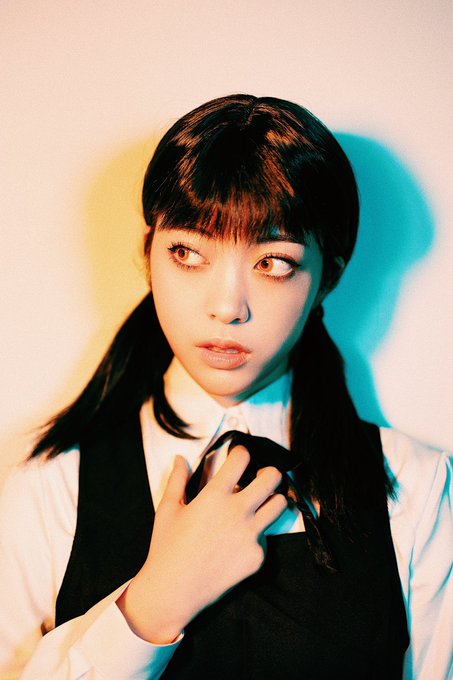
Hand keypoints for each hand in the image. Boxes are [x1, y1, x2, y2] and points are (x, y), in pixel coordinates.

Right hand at [117, 445, 286, 642]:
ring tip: (260, 503)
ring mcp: (251, 535)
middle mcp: (238, 511)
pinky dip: (257, 535)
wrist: (173, 591)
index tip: (238, 457)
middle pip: (272, 478)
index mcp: (216, 495)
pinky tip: (239, 541)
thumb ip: (177, 480)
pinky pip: (266, 538)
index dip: (241, 453)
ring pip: (279, 505)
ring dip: (272, 500)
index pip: (242, 459)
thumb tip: (180, 459)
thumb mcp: (167, 509)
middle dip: (269, 472)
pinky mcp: (257, 557)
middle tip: (262, 476)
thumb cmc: (166, 548)